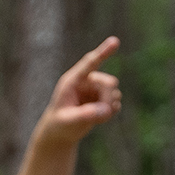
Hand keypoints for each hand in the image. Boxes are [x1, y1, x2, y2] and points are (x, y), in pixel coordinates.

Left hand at [30, 36, 122, 151]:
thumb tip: (105, 110)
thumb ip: (85, 115)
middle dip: (108, 98)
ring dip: (109, 106)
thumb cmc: (59, 124)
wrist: (60, 132)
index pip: (90, 63)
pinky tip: (100, 118)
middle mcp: (86, 82)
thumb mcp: (68, 121)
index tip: (115, 41)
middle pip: (109, 82)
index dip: (103, 52)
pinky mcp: (102, 99)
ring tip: (96, 118)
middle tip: (103, 113)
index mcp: (73, 80)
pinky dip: (112, 111)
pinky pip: (115, 102)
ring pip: (114, 92)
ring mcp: (95, 90)